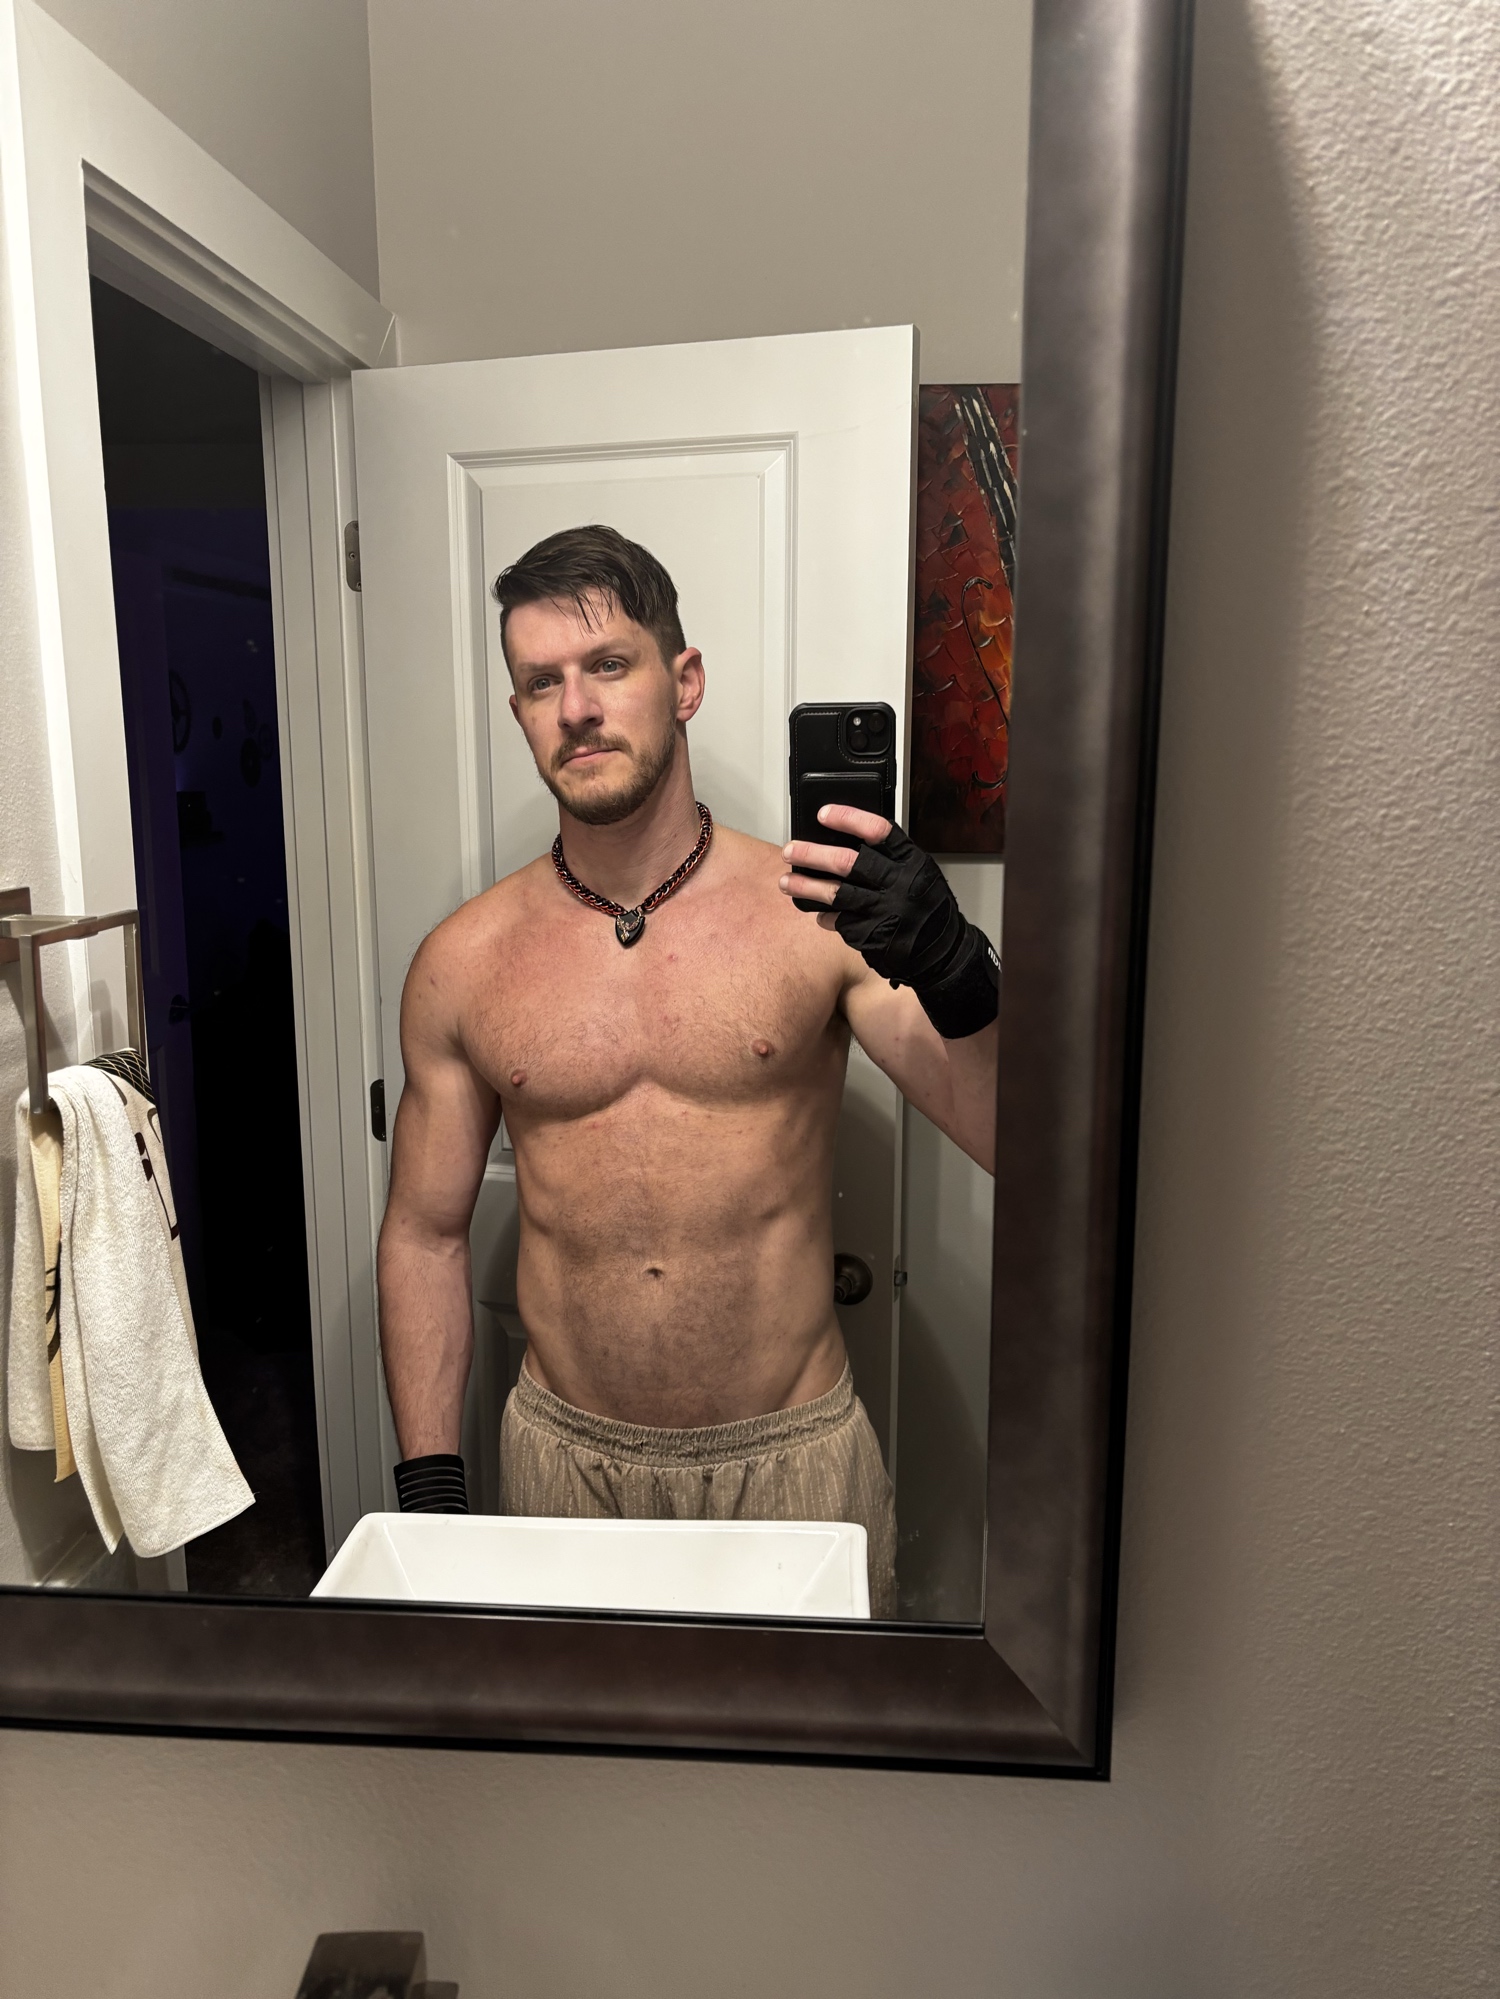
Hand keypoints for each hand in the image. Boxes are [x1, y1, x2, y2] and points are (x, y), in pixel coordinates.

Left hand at [780, 807, 1000, 1038]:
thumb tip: (843, 844)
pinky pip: (840, 921)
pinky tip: (817, 914)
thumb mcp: (920, 874)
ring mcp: (884, 911)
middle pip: (848, 862)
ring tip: (786, 882)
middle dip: (812, 854)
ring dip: (806, 887)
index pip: (877, 831)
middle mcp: (899, 883)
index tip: (823, 814)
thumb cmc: (927, 908)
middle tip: (790, 851)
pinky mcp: (873, 936)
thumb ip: (891, 860)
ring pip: (836, 893)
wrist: (943, 953)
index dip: (848, 819)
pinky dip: (826, 916)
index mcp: (912, 862)